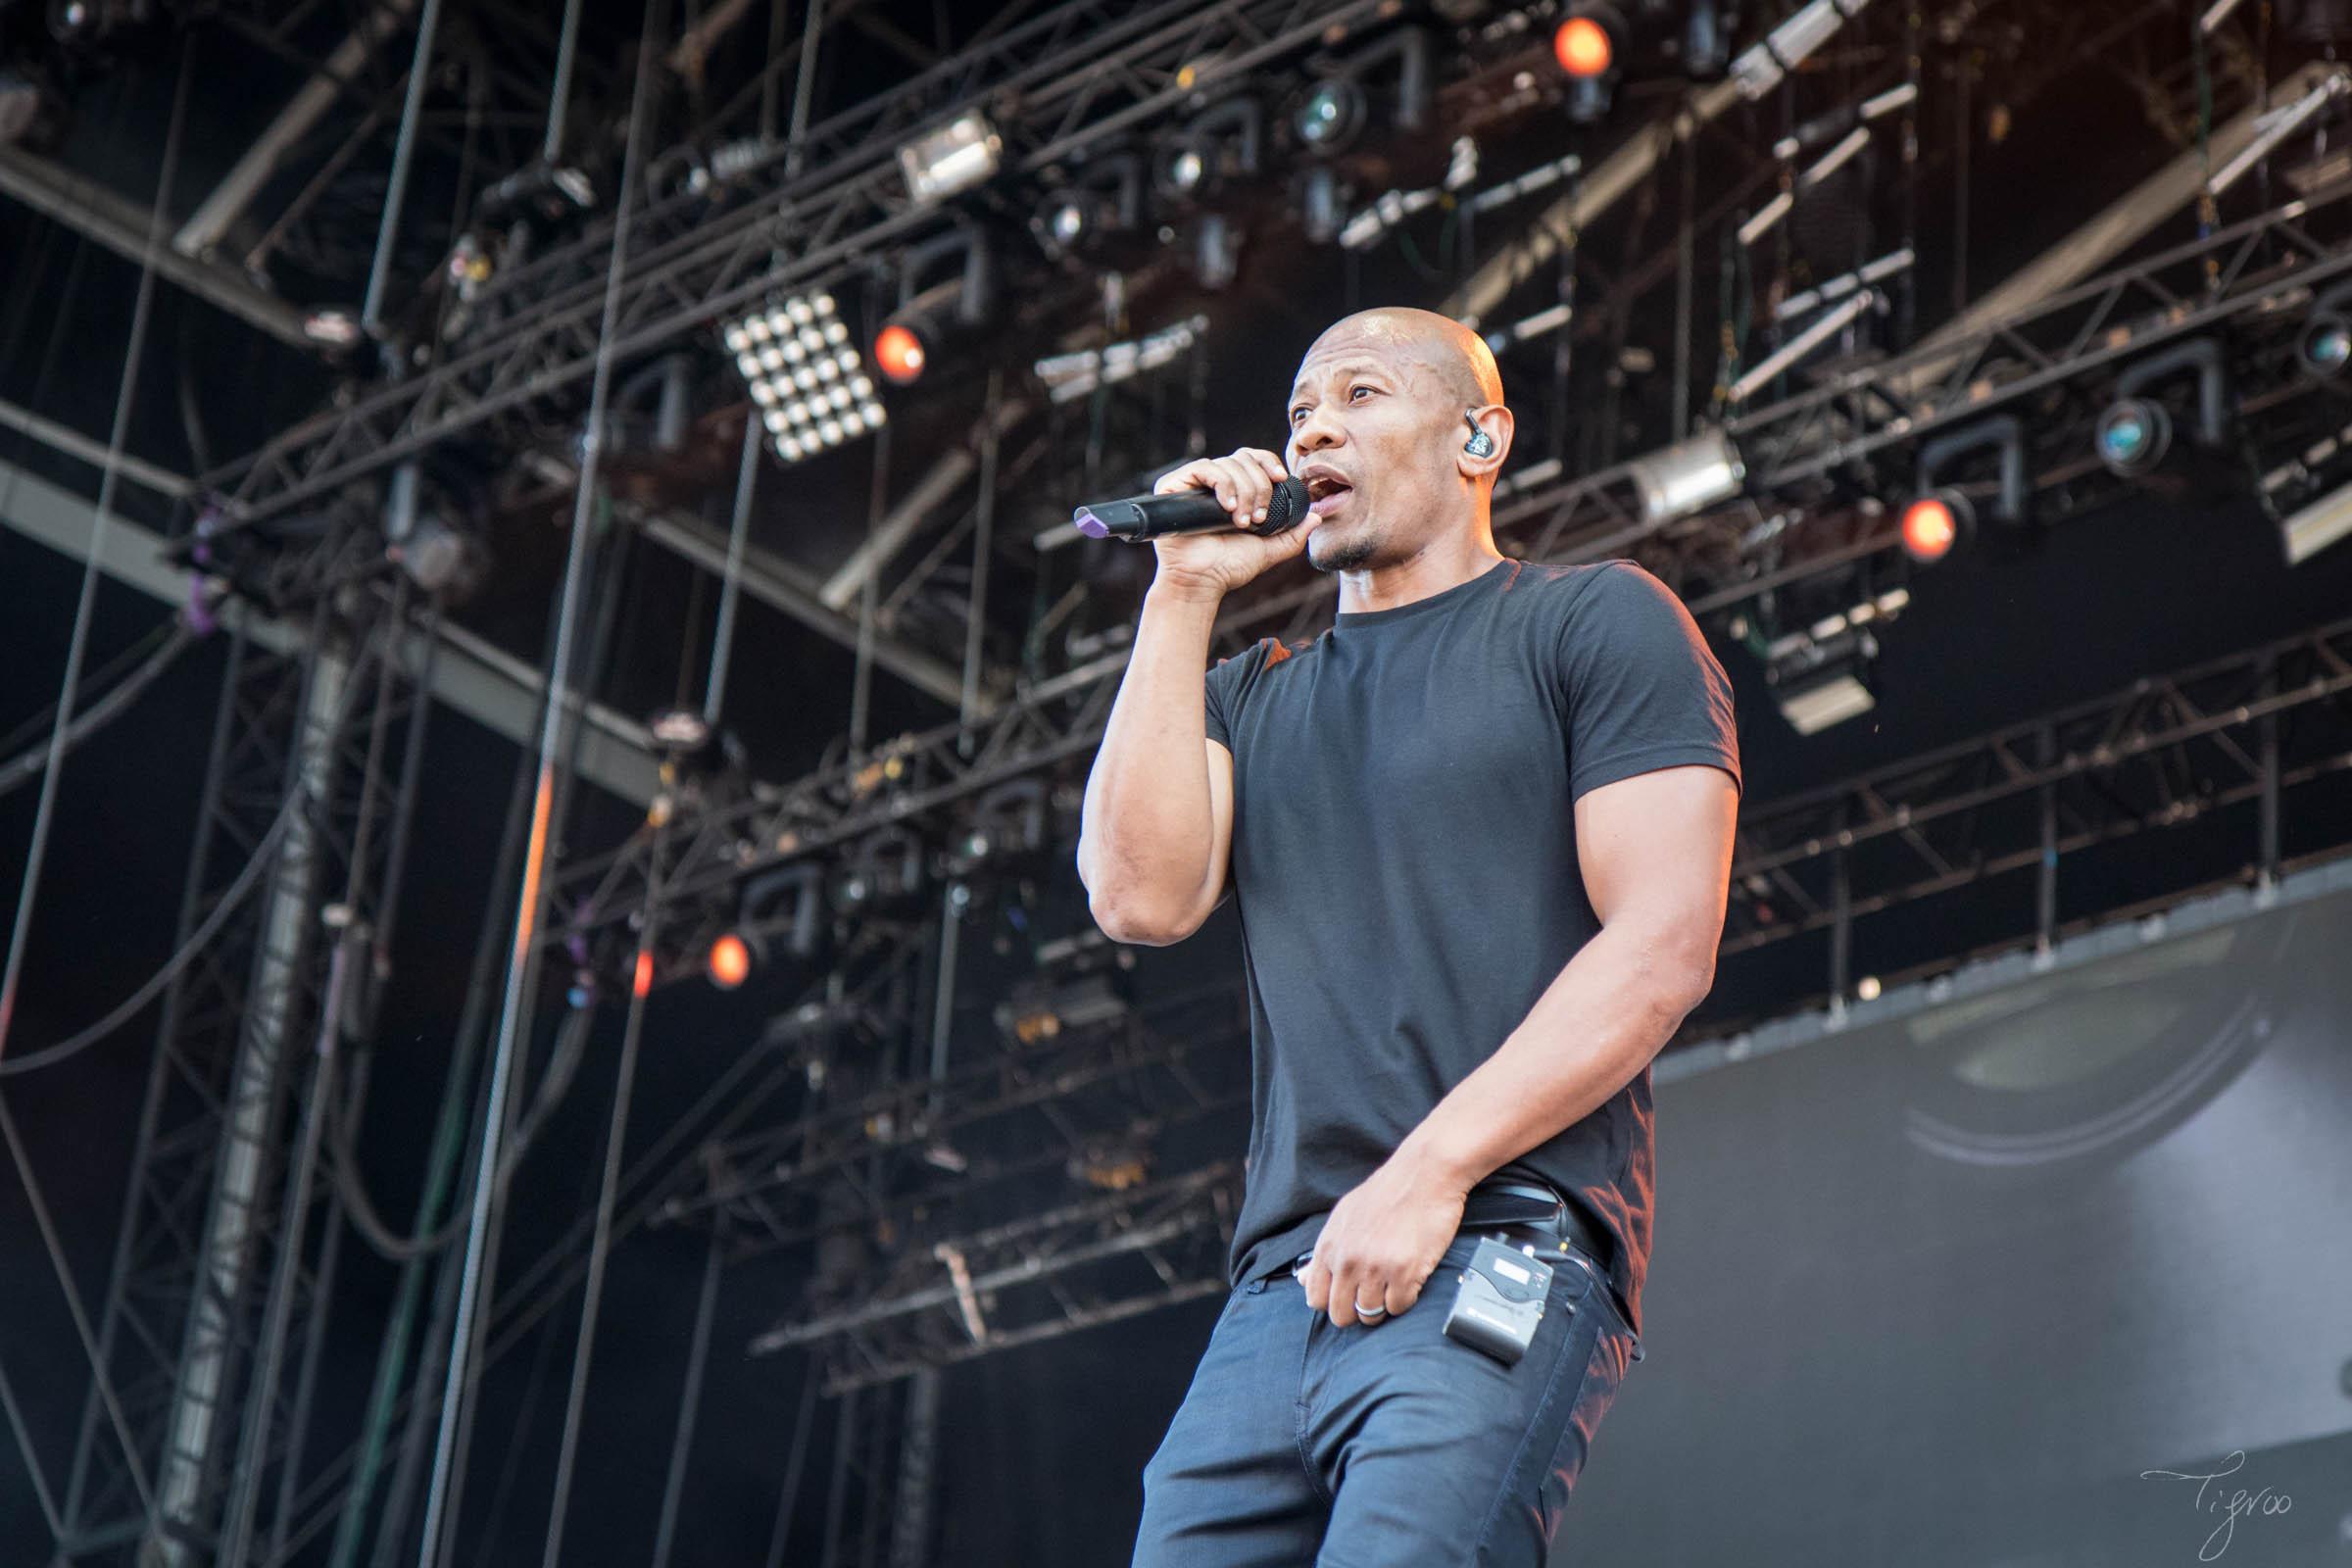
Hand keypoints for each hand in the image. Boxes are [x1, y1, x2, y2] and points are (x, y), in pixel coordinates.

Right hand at [1147, 447, 1318, 600]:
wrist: (1201, 582)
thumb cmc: (1229, 568)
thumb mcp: (1269, 550)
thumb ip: (1293, 535)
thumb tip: (1316, 517)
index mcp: (1235, 490)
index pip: (1253, 459)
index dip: (1268, 462)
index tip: (1281, 479)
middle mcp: (1213, 484)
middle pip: (1243, 459)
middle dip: (1259, 486)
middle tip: (1258, 518)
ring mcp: (1193, 484)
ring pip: (1227, 464)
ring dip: (1243, 491)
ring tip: (1241, 521)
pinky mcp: (1173, 486)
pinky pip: (1204, 468)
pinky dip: (1222, 484)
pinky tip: (1228, 508)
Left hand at [1298, 1148, 1469, 1328]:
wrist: (1427, 1172)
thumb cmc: (1388, 1192)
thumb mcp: (1345, 1215)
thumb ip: (1324, 1251)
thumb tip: (1303, 1280)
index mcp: (1329, 1246)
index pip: (1316, 1298)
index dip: (1333, 1301)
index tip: (1348, 1294)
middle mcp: (1347, 1260)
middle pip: (1341, 1314)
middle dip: (1356, 1310)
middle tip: (1373, 1293)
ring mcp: (1375, 1268)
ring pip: (1370, 1315)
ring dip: (1382, 1306)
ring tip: (1393, 1284)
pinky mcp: (1405, 1272)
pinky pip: (1399, 1307)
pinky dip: (1405, 1298)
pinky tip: (1410, 1279)